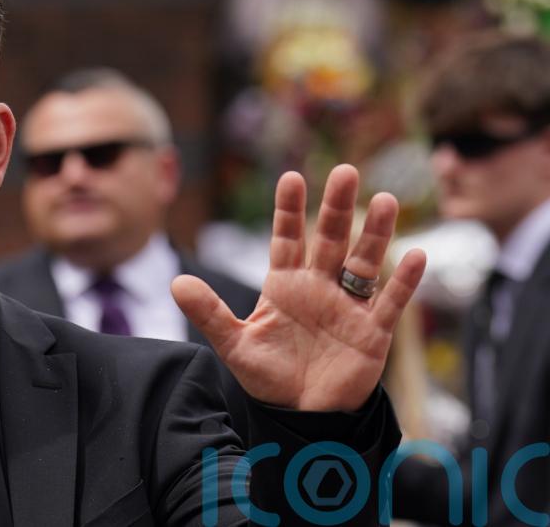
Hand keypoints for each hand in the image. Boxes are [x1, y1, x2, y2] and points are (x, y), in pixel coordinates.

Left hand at [171, 165, 425, 411]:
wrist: (302, 418)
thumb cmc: (269, 377)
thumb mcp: (234, 345)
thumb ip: (209, 313)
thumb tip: (175, 283)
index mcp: (284, 286)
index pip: (287, 239)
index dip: (289, 210)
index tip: (291, 178)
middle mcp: (319, 287)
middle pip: (330, 240)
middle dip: (337, 208)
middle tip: (345, 173)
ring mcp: (348, 307)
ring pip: (364, 262)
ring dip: (375, 234)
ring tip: (385, 200)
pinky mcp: (373, 332)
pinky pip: (390, 302)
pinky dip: (403, 281)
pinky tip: (414, 255)